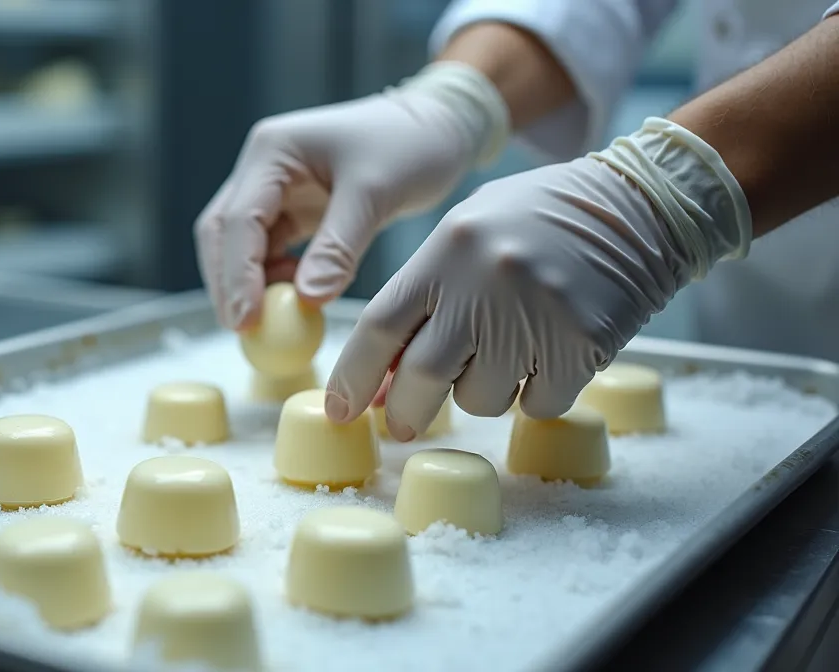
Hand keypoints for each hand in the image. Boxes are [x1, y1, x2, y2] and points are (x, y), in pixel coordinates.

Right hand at [194, 63, 509, 328]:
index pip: (239, 220)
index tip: (247, 319)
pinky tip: (296, 296)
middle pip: (223, 232)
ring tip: (272, 320)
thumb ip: (338, 246)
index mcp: (272, 151)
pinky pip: (268, 249)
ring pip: (239, 244)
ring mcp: (274, 188)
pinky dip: (273, 277)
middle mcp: (262, 166)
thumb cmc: (411, 144)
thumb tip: (308, 299)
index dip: (238, 274)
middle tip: (244, 330)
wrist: (438, 126)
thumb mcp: (375, 193)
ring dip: (247, 283)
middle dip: (229, 282)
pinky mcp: (292, 208)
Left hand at [328, 118, 750, 439]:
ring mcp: (534, 316)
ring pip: (480, 398)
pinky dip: (537, 394)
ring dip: (483, 391)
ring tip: (508, 349)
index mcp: (446, 251)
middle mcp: (483, 285)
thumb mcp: (465, 236)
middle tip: (402, 423)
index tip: (339, 411)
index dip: (352, 376)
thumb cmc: (536, 221)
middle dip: (405, 411)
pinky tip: (550, 355)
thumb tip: (379, 379)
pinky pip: (537, 404)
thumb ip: (422, 299)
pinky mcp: (581, 345)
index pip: (380, 326)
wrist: (636, 205)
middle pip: (422, 377)